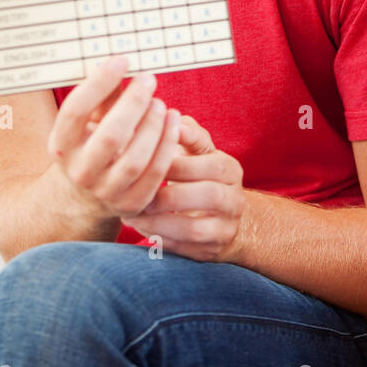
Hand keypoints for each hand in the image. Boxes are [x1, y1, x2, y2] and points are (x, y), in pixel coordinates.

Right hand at [48, 56, 180, 220]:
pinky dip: (167, 146)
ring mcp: (106, 192)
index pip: (75, 112)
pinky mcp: (132, 204)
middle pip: (110, 137)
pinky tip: (173, 123)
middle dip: (134, 104)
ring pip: (135, 159)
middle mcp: (80, 172)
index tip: (121, 60)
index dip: (98, 84)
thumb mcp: (88, 122)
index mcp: (61, 146)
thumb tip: (120, 62)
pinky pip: (155, 175)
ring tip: (161, 103)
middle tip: (148, 80)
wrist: (85, 198)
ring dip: (153, 127)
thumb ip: (103, 97)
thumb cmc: (90, 146)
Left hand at [128, 114, 245, 261]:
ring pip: (196, 227)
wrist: (223, 218)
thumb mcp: (198, 153)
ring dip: (160, 222)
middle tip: (136, 193)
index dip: (177, 163)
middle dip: (168, 195)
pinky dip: (162, 240)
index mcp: (229, 169)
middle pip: (208, 195)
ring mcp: (226, 228)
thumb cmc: (199, 176)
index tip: (145, 162)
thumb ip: (187, 134)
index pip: (209, 163)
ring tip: (132, 215)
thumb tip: (173, 115)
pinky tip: (142, 229)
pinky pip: (187, 249)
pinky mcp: (212, 252)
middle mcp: (234, 198)